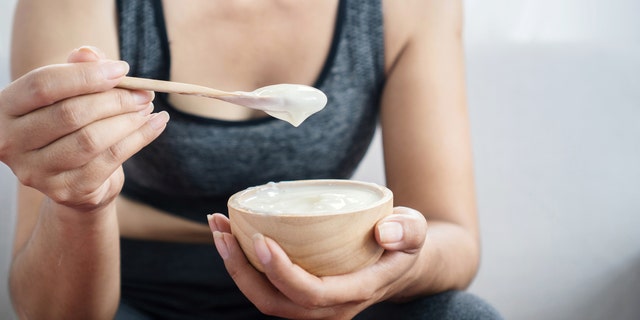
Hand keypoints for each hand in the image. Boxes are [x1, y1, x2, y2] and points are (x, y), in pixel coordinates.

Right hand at [0, 46, 168, 211]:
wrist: (74, 178)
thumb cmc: (69, 125)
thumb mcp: (69, 93)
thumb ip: (77, 69)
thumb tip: (90, 54)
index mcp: (4, 108)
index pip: (43, 85)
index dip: (86, 76)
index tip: (123, 70)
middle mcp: (11, 142)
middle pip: (70, 114)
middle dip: (115, 100)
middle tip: (144, 92)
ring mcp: (36, 171)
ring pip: (91, 139)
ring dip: (128, 120)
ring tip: (148, 107)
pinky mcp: (66, 190)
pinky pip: (110, 160)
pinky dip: (140, 139)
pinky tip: (156, 124)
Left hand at [208, 207, 426, 318]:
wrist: (400, 263)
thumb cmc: (403, 243)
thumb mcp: (415, 231)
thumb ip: (407, 230)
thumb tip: (384, 233)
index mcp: (356, 291)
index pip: (311, 294)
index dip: (281, 272)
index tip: (260, 239)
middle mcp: (330, 307)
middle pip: (276, 303)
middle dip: (242, 270)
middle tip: (223, 230)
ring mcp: (313, 305)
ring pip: (265, 299)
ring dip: (235, 267)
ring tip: (218, 229)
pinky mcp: (301, 294)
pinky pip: (266, 288)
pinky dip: (243, 265)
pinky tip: (230, 235)